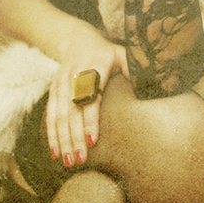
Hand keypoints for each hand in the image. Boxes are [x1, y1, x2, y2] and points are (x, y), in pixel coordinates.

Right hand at [46, 24, 128, 167]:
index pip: (90, 96)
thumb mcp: (121, 53)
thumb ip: (133, 67)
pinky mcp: (53, 90)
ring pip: (59, 114)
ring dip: (62, 139)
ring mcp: (61, 83)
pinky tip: (55, 152)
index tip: (93, 141)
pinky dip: (51, 134)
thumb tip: (153, 84)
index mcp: (93, 66)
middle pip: (72, 109)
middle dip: (74, 136)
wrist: (77, 40)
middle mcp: (74, 75)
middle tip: (80, 160)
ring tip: (68, 162)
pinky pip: (50, 114)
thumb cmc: (106, 52)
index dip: (90, 119)